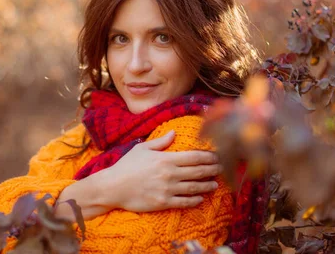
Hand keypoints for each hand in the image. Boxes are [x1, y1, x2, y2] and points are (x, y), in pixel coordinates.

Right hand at [102, 130, 221, 211]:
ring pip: (194, 187)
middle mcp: (169, 174)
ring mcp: (167, 189)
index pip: (194, 157)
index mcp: (165, 159)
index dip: (208, 156)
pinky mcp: (163, 203)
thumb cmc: (126, 166)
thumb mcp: (142, 149)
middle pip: (198, 171)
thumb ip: (160, 142)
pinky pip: (184, 202)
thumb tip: (174, 132)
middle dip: (212, 170)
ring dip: (207, 185)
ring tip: (215, 184)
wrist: (113, 187)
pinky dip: (195, 200)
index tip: (217, 156)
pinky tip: (200, 198)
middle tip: (221, 168)